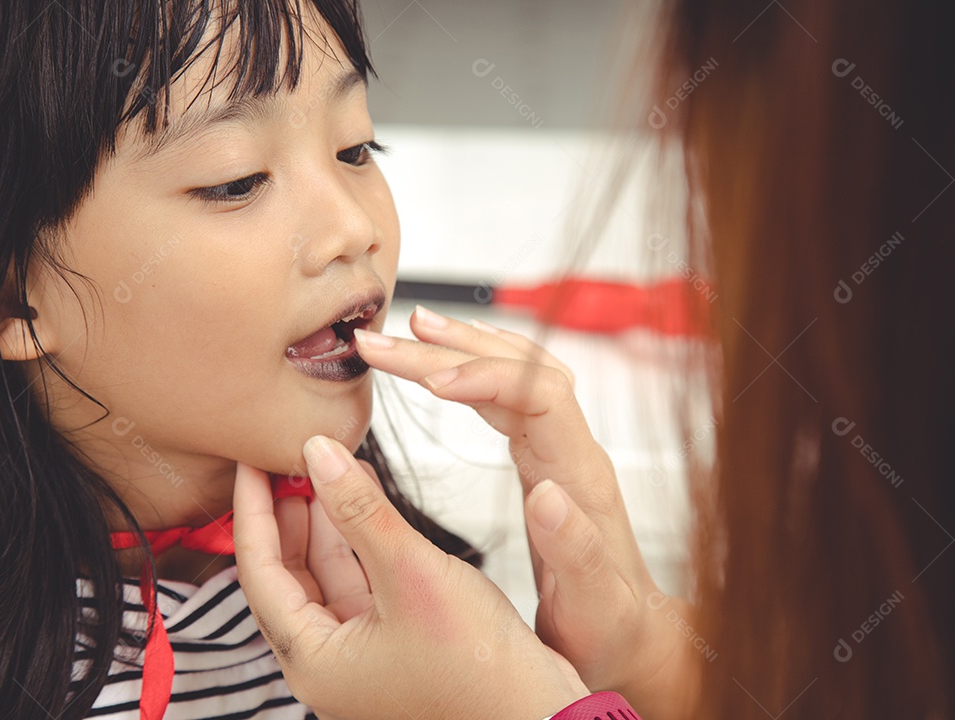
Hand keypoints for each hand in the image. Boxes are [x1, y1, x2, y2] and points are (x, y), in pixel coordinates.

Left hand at [231, 436, 586, 719]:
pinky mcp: (398, 649)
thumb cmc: (478, 668)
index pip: (260, 573)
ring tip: (328, 469)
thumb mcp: (410, 572)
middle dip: (289, 515)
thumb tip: (316, 453)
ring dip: (329, 524)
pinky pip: (363, 587)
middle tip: (286, 460)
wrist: (542, 717)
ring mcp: (364, 660)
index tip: (249, 463)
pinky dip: (362, 544)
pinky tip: (367, 504)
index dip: (253, 510)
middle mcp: (330, 665)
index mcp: (313, 661)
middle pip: (289, 577)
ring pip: (329, 578)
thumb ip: (357, 509)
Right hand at [352, 307, 695, 715]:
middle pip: (517, 371)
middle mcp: (572, 451)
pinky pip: (509, 394)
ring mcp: (558, 449)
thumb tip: (547, 494)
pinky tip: (450, 361)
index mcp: (581, 477)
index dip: (487, 377)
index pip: (540, 395)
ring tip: (412, 330)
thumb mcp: (594, 606)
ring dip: (462, 347)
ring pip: (513, 373)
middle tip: (385, 343)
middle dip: (449, 350)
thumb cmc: (609, 627)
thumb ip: (576, 552)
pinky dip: (475, 368)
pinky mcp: (542, 457)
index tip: (432, 381)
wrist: (632, 634)